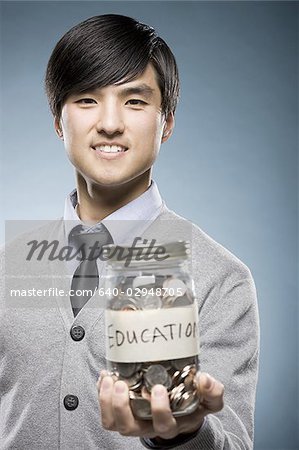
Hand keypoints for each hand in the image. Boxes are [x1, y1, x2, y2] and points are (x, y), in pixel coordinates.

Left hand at [97, 371, 223, 439]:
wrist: (181, 412)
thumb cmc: (192, 405)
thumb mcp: (208, 400)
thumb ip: (212, 392)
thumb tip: (205, 379)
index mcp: (170, 424)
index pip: (163, 425)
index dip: (159, 410)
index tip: (159, 388)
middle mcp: (148, 426)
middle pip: (130, 428)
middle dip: (122, 407)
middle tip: (123, 384)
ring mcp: (133, 420)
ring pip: (113, 422)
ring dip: (107, 401)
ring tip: (110, 380)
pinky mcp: (121, 413)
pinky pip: (106, 412)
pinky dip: (102, 395)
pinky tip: (105, 377)